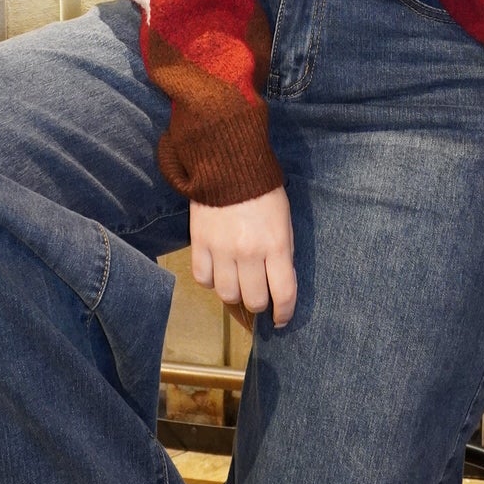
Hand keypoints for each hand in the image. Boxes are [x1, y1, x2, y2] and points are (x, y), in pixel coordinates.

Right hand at [189, 187, 296, 329]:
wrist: (228, 163)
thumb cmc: (263, 191)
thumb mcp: (284, 220)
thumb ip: (283, 252)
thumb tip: (280, 283)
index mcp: (276, 244)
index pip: (283, 294)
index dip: (284, 314)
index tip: (282, 319)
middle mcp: (249, 252)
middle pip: (253, 300)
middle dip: (260, 303)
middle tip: (259, 294)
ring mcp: (222, 249)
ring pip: (227, 294)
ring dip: (235, 293)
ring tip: (238, 282)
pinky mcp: (200, 243)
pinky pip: (203, 279)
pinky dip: (211, 280)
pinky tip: (218, 270)